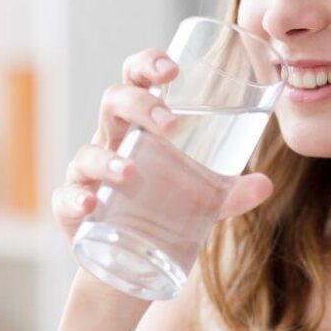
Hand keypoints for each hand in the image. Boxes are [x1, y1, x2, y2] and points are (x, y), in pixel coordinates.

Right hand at [51, 48, 275, 243]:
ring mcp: (87, 175)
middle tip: (170, 123)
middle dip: (138, 104)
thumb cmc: (163, 212)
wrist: (129, 265)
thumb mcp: (201, 201)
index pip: (136, 79)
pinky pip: (65, 198)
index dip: (148, 64)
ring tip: (130, 173)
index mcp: (139, 126)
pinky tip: (91, 203)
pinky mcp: (72, 210)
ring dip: (108, 158)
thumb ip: (230, 193)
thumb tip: (265, 184)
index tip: (172, 68)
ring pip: (87, 152)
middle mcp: (110, 142)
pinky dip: (76, 198)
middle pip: (112, 103)